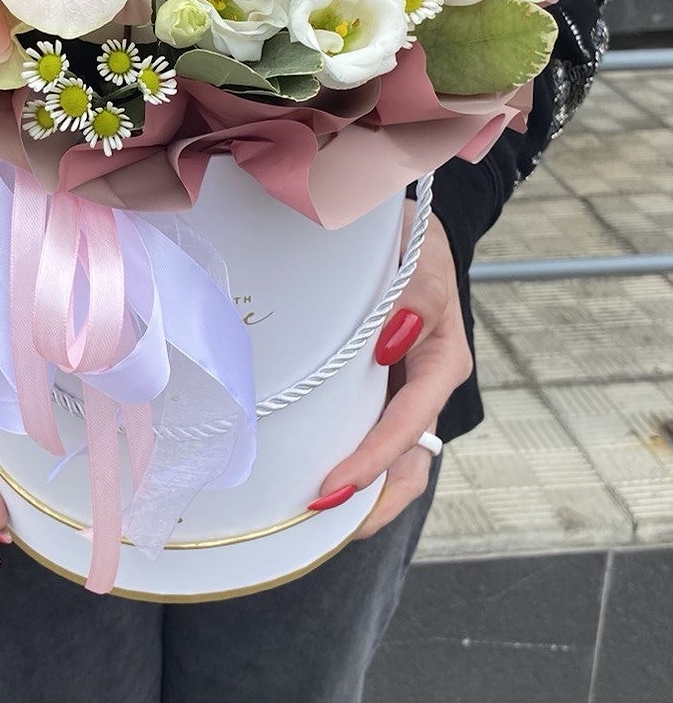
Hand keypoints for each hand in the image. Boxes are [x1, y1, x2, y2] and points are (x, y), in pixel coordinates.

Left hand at [311, 202, 471, 537]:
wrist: (400, 230)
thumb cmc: (409, 240)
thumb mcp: (419, 253)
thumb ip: (417, 293)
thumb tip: (392, 341)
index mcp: (443, 360)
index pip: (410, 424)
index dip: (374, 459)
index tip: (334, 485)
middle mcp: (425, 385)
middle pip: (408, 461)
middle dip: (372, 499)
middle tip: (319, 522)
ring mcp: (402, 391)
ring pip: (392, 460)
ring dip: (360, 492)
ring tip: (312, 520)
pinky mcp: (379, 388)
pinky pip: (367, 433)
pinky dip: (347, 461)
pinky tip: (310, 476)